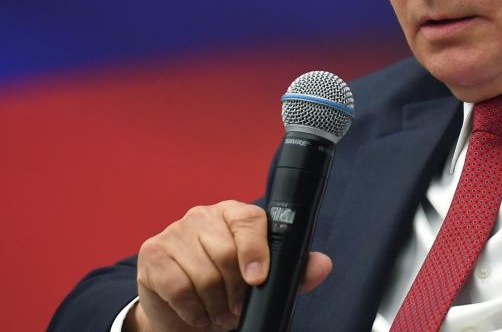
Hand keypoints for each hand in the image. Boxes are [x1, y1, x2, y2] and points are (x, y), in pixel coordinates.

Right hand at [124, 200, 331, 331]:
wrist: (181, 310)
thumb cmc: (226, 288)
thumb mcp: (262, 281)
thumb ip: (294, 272)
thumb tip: (323, 265)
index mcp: (234, 213)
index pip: (250, 220)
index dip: (256, 250)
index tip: (258, 280)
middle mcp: (202, 216)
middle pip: (226, 252)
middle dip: (236, 290)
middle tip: (237, 308)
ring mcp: (174, 232)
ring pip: (203, 274)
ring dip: (216, 304)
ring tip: (220, 313)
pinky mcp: (152, 254)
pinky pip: (178, 288)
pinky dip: (193, 310)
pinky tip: (199, 314)